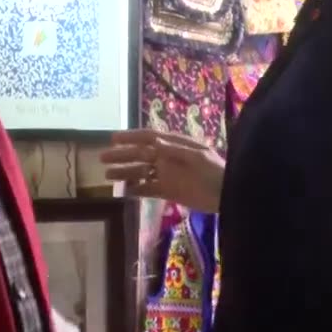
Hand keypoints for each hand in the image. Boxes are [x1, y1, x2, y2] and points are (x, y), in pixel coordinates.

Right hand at [100, 128, 225, 212]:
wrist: (229, 194)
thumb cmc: (216, 171)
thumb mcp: (198, 157)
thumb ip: (175, 150)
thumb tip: (154, 142)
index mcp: (175, 145)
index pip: (149, 137)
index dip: (131, 137)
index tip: (113, 138)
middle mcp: (168, 158)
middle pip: (140, 154)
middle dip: (122, 155)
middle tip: (102, 158)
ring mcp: (167, 175)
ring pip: (141, 172)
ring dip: (124, 172)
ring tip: (107, 175)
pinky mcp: (169, 191)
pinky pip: (148, 189)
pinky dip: (136, 189)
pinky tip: (123, 191)